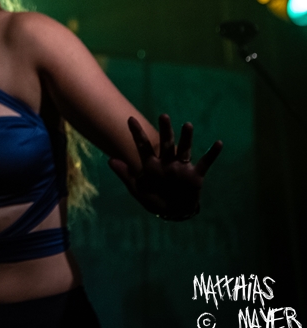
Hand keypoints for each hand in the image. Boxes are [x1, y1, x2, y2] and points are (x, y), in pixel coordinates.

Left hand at [108, 114, 222, 219]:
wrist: (173, 212)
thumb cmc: (154, 199)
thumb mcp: (137, 189)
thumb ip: (125, 175)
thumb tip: (109, 159)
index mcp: (151, 164)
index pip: (143, 146)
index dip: (137, 133)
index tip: (130, 119)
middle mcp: (166, 162)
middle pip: (165, 143)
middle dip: (165, 130)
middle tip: (163, 116)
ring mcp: (181, 167)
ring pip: (184, 149)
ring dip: (186, 138)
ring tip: (187, 125)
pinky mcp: (195, 175)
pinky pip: (204, 163)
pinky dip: (212, 154)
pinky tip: (218, 143)